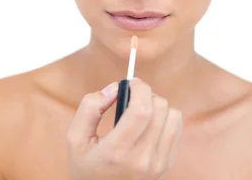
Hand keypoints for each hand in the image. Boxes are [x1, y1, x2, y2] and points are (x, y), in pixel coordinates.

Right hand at [66, 78, 182, 179]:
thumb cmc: (87, 168)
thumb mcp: (75, 139)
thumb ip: (90, 108)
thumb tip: (114, 88)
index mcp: (117, 152)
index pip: (141, 111)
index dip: (139, 89)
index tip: (131, 83)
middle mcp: (142, 159)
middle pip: (159, 109)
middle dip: (146, 94)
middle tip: (133, 96)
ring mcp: (158, 164)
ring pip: (172, 116)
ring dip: (158, 106)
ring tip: (141, 112)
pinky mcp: (168, 164)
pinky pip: (176, 128)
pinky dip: (165, 119)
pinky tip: (149, 125)